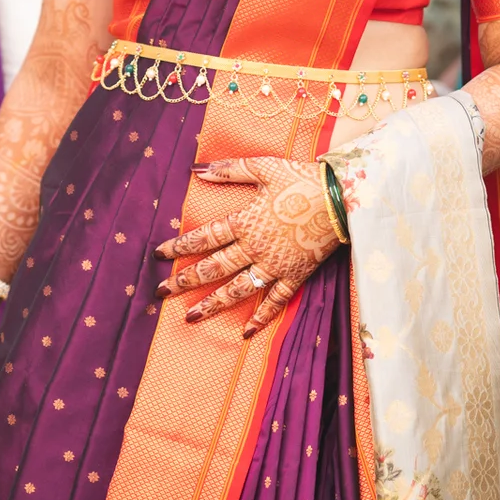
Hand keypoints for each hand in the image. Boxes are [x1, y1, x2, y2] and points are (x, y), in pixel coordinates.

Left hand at [154, 157, 340, 337]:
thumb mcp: (263, 167)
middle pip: (214, 268)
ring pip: (238, 289)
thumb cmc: (301, 179)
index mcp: (244, 221)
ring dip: (213, 304)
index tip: (158, 256)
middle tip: (161, 294)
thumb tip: (196, 169)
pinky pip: (276, 300)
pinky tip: (246, 332)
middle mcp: (254, 248)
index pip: (203, 238)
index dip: (178, 247)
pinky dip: (261, 317)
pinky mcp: (295, 275)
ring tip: (190, 317)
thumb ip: (229, 170)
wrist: (341, 198)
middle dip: (185, 282)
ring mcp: (274, 265)